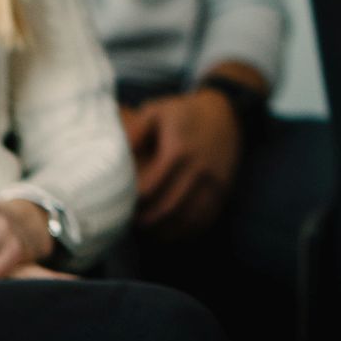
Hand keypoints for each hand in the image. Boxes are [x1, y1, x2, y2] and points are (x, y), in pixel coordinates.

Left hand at [130, 89, 240, 239]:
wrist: (226, 112)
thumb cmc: (183, 112)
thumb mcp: (156, 111)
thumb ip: (134, 132)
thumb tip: (114, 155)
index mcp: (178, 150)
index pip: (150, 188)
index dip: (132, 201)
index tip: (120, 204)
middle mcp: (199, 169)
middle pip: (167, 208)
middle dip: (146, 220)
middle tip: (129, 222)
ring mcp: (214, 181)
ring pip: (187, 218)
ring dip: (166, 229)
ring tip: (148, 229)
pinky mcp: (224, 189)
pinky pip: (205, 218)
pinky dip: (187, 229)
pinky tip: (171, 229)